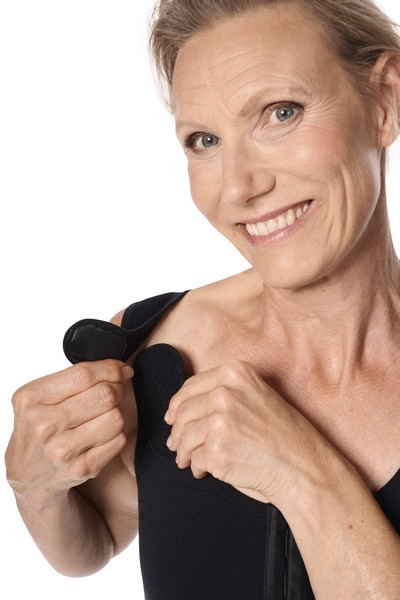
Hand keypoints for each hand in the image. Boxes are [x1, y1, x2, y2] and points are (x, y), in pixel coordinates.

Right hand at [5, 360, 132, 507]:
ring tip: (104, 415)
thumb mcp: (39, 397)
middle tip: (116, 391)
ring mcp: (62, 450)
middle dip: (118, 389)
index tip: (121, 369)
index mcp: (31, 399)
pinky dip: (116, 434)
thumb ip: (72, 378)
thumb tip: (119, 368)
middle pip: (104, 395)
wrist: (27, 475)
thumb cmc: (38, 428)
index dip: (110, 369)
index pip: (83, 375)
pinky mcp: (80, 468)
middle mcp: (44, 425)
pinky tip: (103, 435)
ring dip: (117, 413)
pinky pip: (118, 440)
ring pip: (116, 417)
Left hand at [165, 360, 318, 501]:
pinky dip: (197, 467)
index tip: (172, 416)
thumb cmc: (284, 435)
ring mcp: (219, 421)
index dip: (177, 404)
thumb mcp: (257, 396)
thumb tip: (180, 410)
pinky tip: (205, 471)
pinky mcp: (216, 450)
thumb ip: (224, 392)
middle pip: (182, 413)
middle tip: (177, 444)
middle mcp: (225, 393)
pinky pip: (194, 459)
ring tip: (188, 460)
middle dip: (178, 432)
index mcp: (235, 373)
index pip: (190, 387)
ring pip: (184, 437)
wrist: (303, 467)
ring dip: (184, 452)